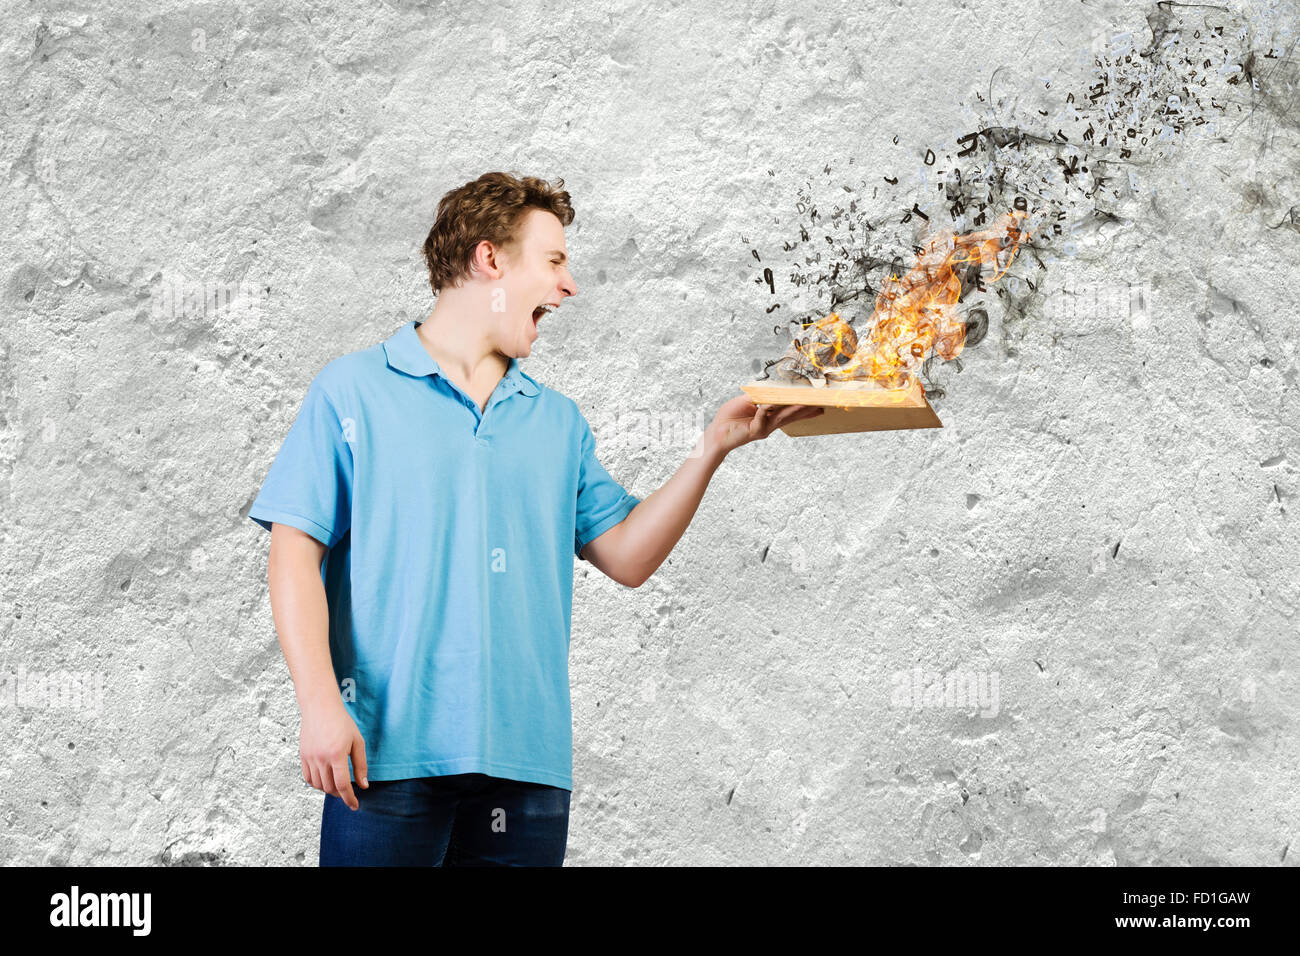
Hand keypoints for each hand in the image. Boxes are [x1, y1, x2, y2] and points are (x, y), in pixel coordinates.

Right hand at [299, 698, 368, 809]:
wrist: (320, 708)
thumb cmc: (342, 723)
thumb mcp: (357, 742)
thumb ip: (361, 765)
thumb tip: (364, 785)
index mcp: (337, 754)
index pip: (342, 785)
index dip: (349, 798)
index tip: (355, 806)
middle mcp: (321, 758)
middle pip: (330, 788)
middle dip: (340, 794)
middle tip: (348, 792)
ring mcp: (310, 758)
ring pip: (318, 785)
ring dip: (329, 790)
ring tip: (337, 786)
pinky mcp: (302, 756)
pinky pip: (308, 778)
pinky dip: (317, 784)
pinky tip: (325, 780)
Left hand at [701, 395, 824, 458]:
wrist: (716, 433)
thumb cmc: (729, 418)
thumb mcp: (746, 401)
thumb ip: (759, 396)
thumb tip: (771, 389)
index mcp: (769, 417)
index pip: (788, 411)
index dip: (802, 408)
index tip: (817, 404)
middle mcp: (769, 424)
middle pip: (790, 415)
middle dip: (806, 409)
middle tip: (821, 406)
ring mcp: (763, 429)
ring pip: (781, 417)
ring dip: (794, 409)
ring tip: (807, 404)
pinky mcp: (755, 431)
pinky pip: (763, 417)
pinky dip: (766, 409)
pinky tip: (769, 404)